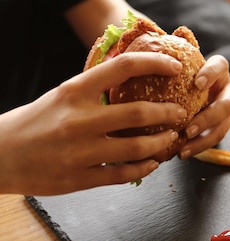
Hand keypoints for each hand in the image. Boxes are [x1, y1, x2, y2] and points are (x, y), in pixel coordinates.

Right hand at [0, 53, 187, 195]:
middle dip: (168, 112)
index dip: (155, 63)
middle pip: (138, 112)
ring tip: (171, 136)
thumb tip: (135, 72)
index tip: (176, 66)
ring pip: (136, 147)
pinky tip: (153, 162)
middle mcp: (78, 120)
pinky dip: (143, 168)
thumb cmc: (36, 120)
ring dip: (160, 142)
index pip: (123, 67)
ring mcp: (78, 152)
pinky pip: (121, 174)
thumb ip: (96, 87)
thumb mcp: (63, 94)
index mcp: (75, 92)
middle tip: (181, 111)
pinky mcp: (77, 178)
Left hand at [179, 55, 229, 159]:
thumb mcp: (176, 64)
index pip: (220, 65)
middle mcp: (227, 88)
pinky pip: (216, 138)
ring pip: (225, 124)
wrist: (189, 94)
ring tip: (184, 145)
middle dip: (210, 116)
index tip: (198, 83)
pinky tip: (182, 153)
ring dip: (205, 136)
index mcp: (218, 70)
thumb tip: (157, 35)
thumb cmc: (178, 76)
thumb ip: (170, 52)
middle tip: (189, 127)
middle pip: (228, 102)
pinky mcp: (223, 126)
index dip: (212, 73)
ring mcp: (228, 108)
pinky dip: (200, 147)